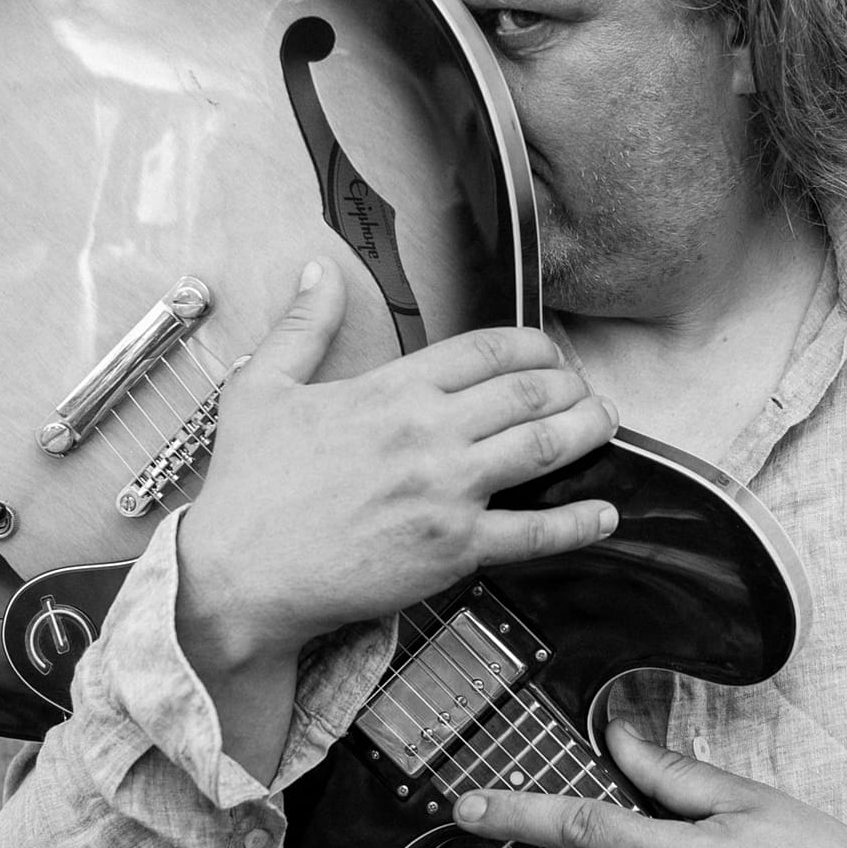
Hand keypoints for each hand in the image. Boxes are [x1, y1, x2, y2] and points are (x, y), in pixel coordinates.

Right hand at [178, 258, 618, 676]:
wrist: (241, 577)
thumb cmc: (248, 488)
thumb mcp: (260, 388)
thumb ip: (301, 326)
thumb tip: (315, 270)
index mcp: (393, 390)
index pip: (487, 352)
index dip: (533, 346)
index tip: (548, 353)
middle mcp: (431, 433)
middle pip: (528, 393)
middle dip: (569, 384)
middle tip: (583, 388)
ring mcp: (449, 492)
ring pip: (543, 448)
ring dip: (587, 430)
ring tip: (604, 422)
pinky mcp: (455, 549)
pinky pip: (534, 532)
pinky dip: (578, 522)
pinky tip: (604, 512)